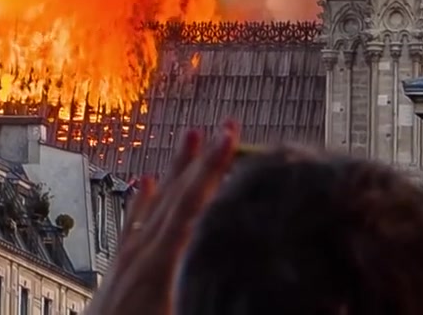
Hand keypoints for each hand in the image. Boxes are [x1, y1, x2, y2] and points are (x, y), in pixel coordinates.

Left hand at [86, 121, 238, 314]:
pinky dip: (142, 202)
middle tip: (223, 126)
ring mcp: (127, 263)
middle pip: (175, 196)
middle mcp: (140, 256)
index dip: (212, 168)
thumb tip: (303, 304)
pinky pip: (133, 226)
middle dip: (201, 160)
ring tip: (189, 139)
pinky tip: (144, 183)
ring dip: (176, 172)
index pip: (191, 206)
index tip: (228, 134)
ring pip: (155, 206)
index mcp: (159, 268)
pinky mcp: (120, 273)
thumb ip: (230, 313)